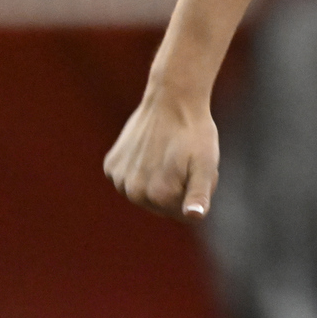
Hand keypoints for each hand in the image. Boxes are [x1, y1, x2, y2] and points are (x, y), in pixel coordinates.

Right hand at [103, 86, 218, 219]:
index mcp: (159, 196)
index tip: (195, 169)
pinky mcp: (110, 166)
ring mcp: (118, 179)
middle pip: (162, 206)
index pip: (183, 213)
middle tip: (184, 161)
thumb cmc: (194, 134)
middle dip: (177, 189)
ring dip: (158, 180)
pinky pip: (130, 179)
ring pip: (145, 194)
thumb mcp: (206, 164)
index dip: (195, 192)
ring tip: (169, 155)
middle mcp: (134, 192)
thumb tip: (194, 217)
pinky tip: (150, 151)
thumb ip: (200, 194)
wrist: (172, 100)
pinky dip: (141, 169)